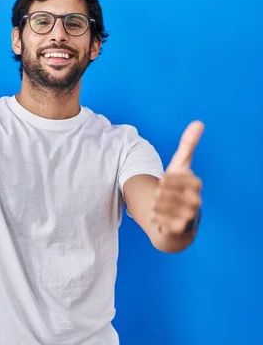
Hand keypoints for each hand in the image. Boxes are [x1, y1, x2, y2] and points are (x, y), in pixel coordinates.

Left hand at [151, 121, 204, 235]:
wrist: (174, 217)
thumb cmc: (176, 187)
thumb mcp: (179, 166)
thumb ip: (187, 146)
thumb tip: (198, 122)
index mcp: (195, 184)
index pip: (185, 178)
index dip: (170, 178)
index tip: (162, 179)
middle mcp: (196, 201)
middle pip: (173, 194)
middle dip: (161, 193)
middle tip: (157, 194)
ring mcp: (190, 216)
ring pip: (168, 208)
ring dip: (157, 205)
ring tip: (154, 205)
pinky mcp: (181, 230)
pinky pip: (166, 223)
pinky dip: (157, 218)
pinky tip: (154, 216)